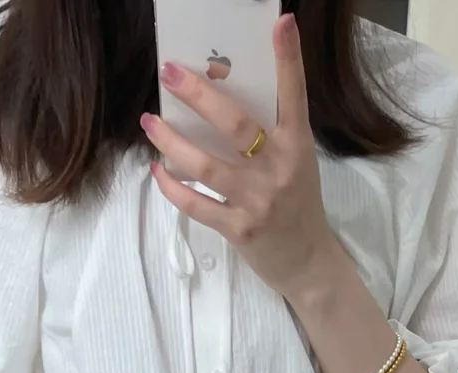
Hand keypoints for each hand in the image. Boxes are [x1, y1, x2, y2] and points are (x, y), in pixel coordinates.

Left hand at [143, 12, 341, 305]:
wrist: (308, 263)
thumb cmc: (297, 205)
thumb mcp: (295, 162)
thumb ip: (268, 134)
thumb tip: (218, 101)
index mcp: (296, 145)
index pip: (294, 95)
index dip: (289, 59)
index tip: (281, 23)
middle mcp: (278, 168)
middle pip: (235, 124)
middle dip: (199, 95)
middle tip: (171, 72)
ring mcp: (257, 200)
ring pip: (205, 165)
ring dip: (171, 141)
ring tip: (149, 122)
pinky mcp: (238, 229)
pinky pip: (196, 204)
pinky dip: (172, 188)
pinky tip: (157, 171)